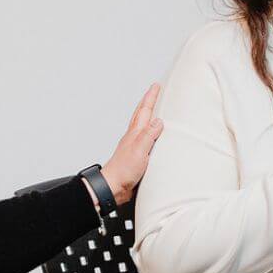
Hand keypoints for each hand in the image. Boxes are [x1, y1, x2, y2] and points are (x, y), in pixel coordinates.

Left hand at [100, 82, 163, 204]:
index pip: (145, 110)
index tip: (156, 86)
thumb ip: (149, 134)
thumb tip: (159, 121)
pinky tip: (152, 136)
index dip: (151, 97)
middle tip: (153, 91)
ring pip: (142, 125)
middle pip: (141, 114)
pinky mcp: (137, 156)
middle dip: (148, 101)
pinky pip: (145, 138)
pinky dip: (149, 131)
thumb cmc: (123, 170)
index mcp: (136, 133)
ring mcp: (134, 146)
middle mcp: (134, 137)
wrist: (113, 186)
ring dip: (147, 114)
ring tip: (153, 108)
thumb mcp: (140, 150)